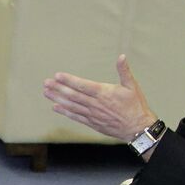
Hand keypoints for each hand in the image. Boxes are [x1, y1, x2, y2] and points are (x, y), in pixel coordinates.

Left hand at [43, 55, 157, 141]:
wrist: (138, 128)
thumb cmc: (136, 106)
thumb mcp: (132, 86)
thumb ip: (124, 71)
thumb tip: (121, 56)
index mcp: (104, 93)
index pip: (83, 85)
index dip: (69, 80)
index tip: (57, 76)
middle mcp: (95, 104)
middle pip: (73, 95)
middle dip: (58, 89)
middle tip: (46, 83)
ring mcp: (92, 114)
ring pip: (72, 106)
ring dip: (58, 99)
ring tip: (46, 92)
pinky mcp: (92, 123)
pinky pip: (76, 117)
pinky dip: (65, 112)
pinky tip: (55, 107)